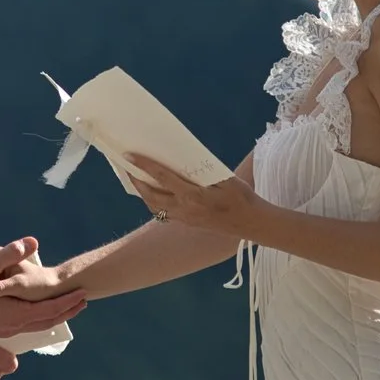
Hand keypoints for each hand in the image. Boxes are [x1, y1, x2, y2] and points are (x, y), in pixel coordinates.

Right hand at [0, 237, 84, 338]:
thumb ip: (7, 255)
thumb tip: (30, 242)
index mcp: (13, 312)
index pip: (50, 309)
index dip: (68, 301)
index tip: (84, 292)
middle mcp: (11, 325)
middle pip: (47, 320)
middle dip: (66, 310)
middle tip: (83, 301)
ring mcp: (3, 330)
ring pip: (36, 325)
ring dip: (53, 315)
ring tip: (67, 307)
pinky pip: (24, 326)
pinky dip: (38, 319)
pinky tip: (37, 314)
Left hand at [125, 153, 264, 240]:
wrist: (252, 223)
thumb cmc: (242, 197)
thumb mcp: (225, 178)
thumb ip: (203, 171)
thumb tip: (184, 161)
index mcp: (194, 196)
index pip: (163, 178)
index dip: (145, 166)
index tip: (130, 156)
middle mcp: (185, 210)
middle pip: (151, 196)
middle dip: (137, 182)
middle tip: (127, 168)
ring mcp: (186, 219)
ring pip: (155, 207)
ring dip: (144, 194)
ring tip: (137, 180)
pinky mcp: (189, 224)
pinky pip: (164, 214)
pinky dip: (155, 203)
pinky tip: (155, 194)